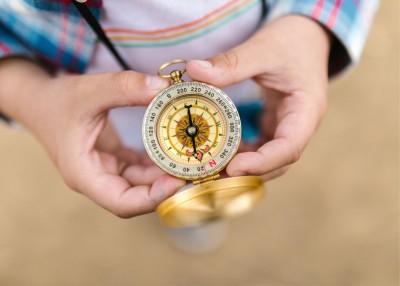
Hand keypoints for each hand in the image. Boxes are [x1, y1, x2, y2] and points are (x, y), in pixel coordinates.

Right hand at [0, 59, 184, 216]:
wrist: (41, 102)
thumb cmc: (57, 100)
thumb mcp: (88, 90)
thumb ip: (124, 87)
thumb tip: (163, 87)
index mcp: (84, 174)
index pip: (122, 202)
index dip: (152, 198)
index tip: (177, 181)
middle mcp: (97, 179)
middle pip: (137, 197)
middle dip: (167, 187)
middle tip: (196, 170)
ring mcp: (107, 172)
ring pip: (142, 184)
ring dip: (166, 174)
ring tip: (192, 160)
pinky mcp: (114, 162)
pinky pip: (141, 169)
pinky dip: (158, 162)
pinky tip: (176, 150)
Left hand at [187, 15, 330, 179]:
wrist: (305, 36)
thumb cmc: (292, 40)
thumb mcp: (263, 48)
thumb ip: (231, 63)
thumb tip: (195, 71)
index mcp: (307, 110)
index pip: (289, 148)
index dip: (261, 163)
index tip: (232, 167)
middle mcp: (299, 126)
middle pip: (276, 162)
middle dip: (247, 174)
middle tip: (212, 177)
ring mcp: (287, 128)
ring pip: (266, 159)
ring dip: (241, 169)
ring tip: (210, 171)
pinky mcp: (274, 126)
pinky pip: (258, 148)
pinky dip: (240, 155)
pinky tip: (218, 154)